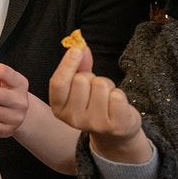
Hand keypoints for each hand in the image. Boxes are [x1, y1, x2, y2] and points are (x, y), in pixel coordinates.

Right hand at [48, 41, 149, 162]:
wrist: (115, 132)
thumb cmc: (94, 103)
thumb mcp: (80, 86)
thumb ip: (78, 65)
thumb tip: (79, 46)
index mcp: (59, 109)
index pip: (58, 83)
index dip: (67, 64)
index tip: (76, 51)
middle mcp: (73, 119)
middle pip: (81, 80)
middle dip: (91, 77)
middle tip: (95, 90)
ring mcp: (94, 124)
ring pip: (100, 85)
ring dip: (107, 86)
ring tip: (107, 98)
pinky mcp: (115, 126)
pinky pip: (117, 96)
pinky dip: (119, 95)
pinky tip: (117, 106)